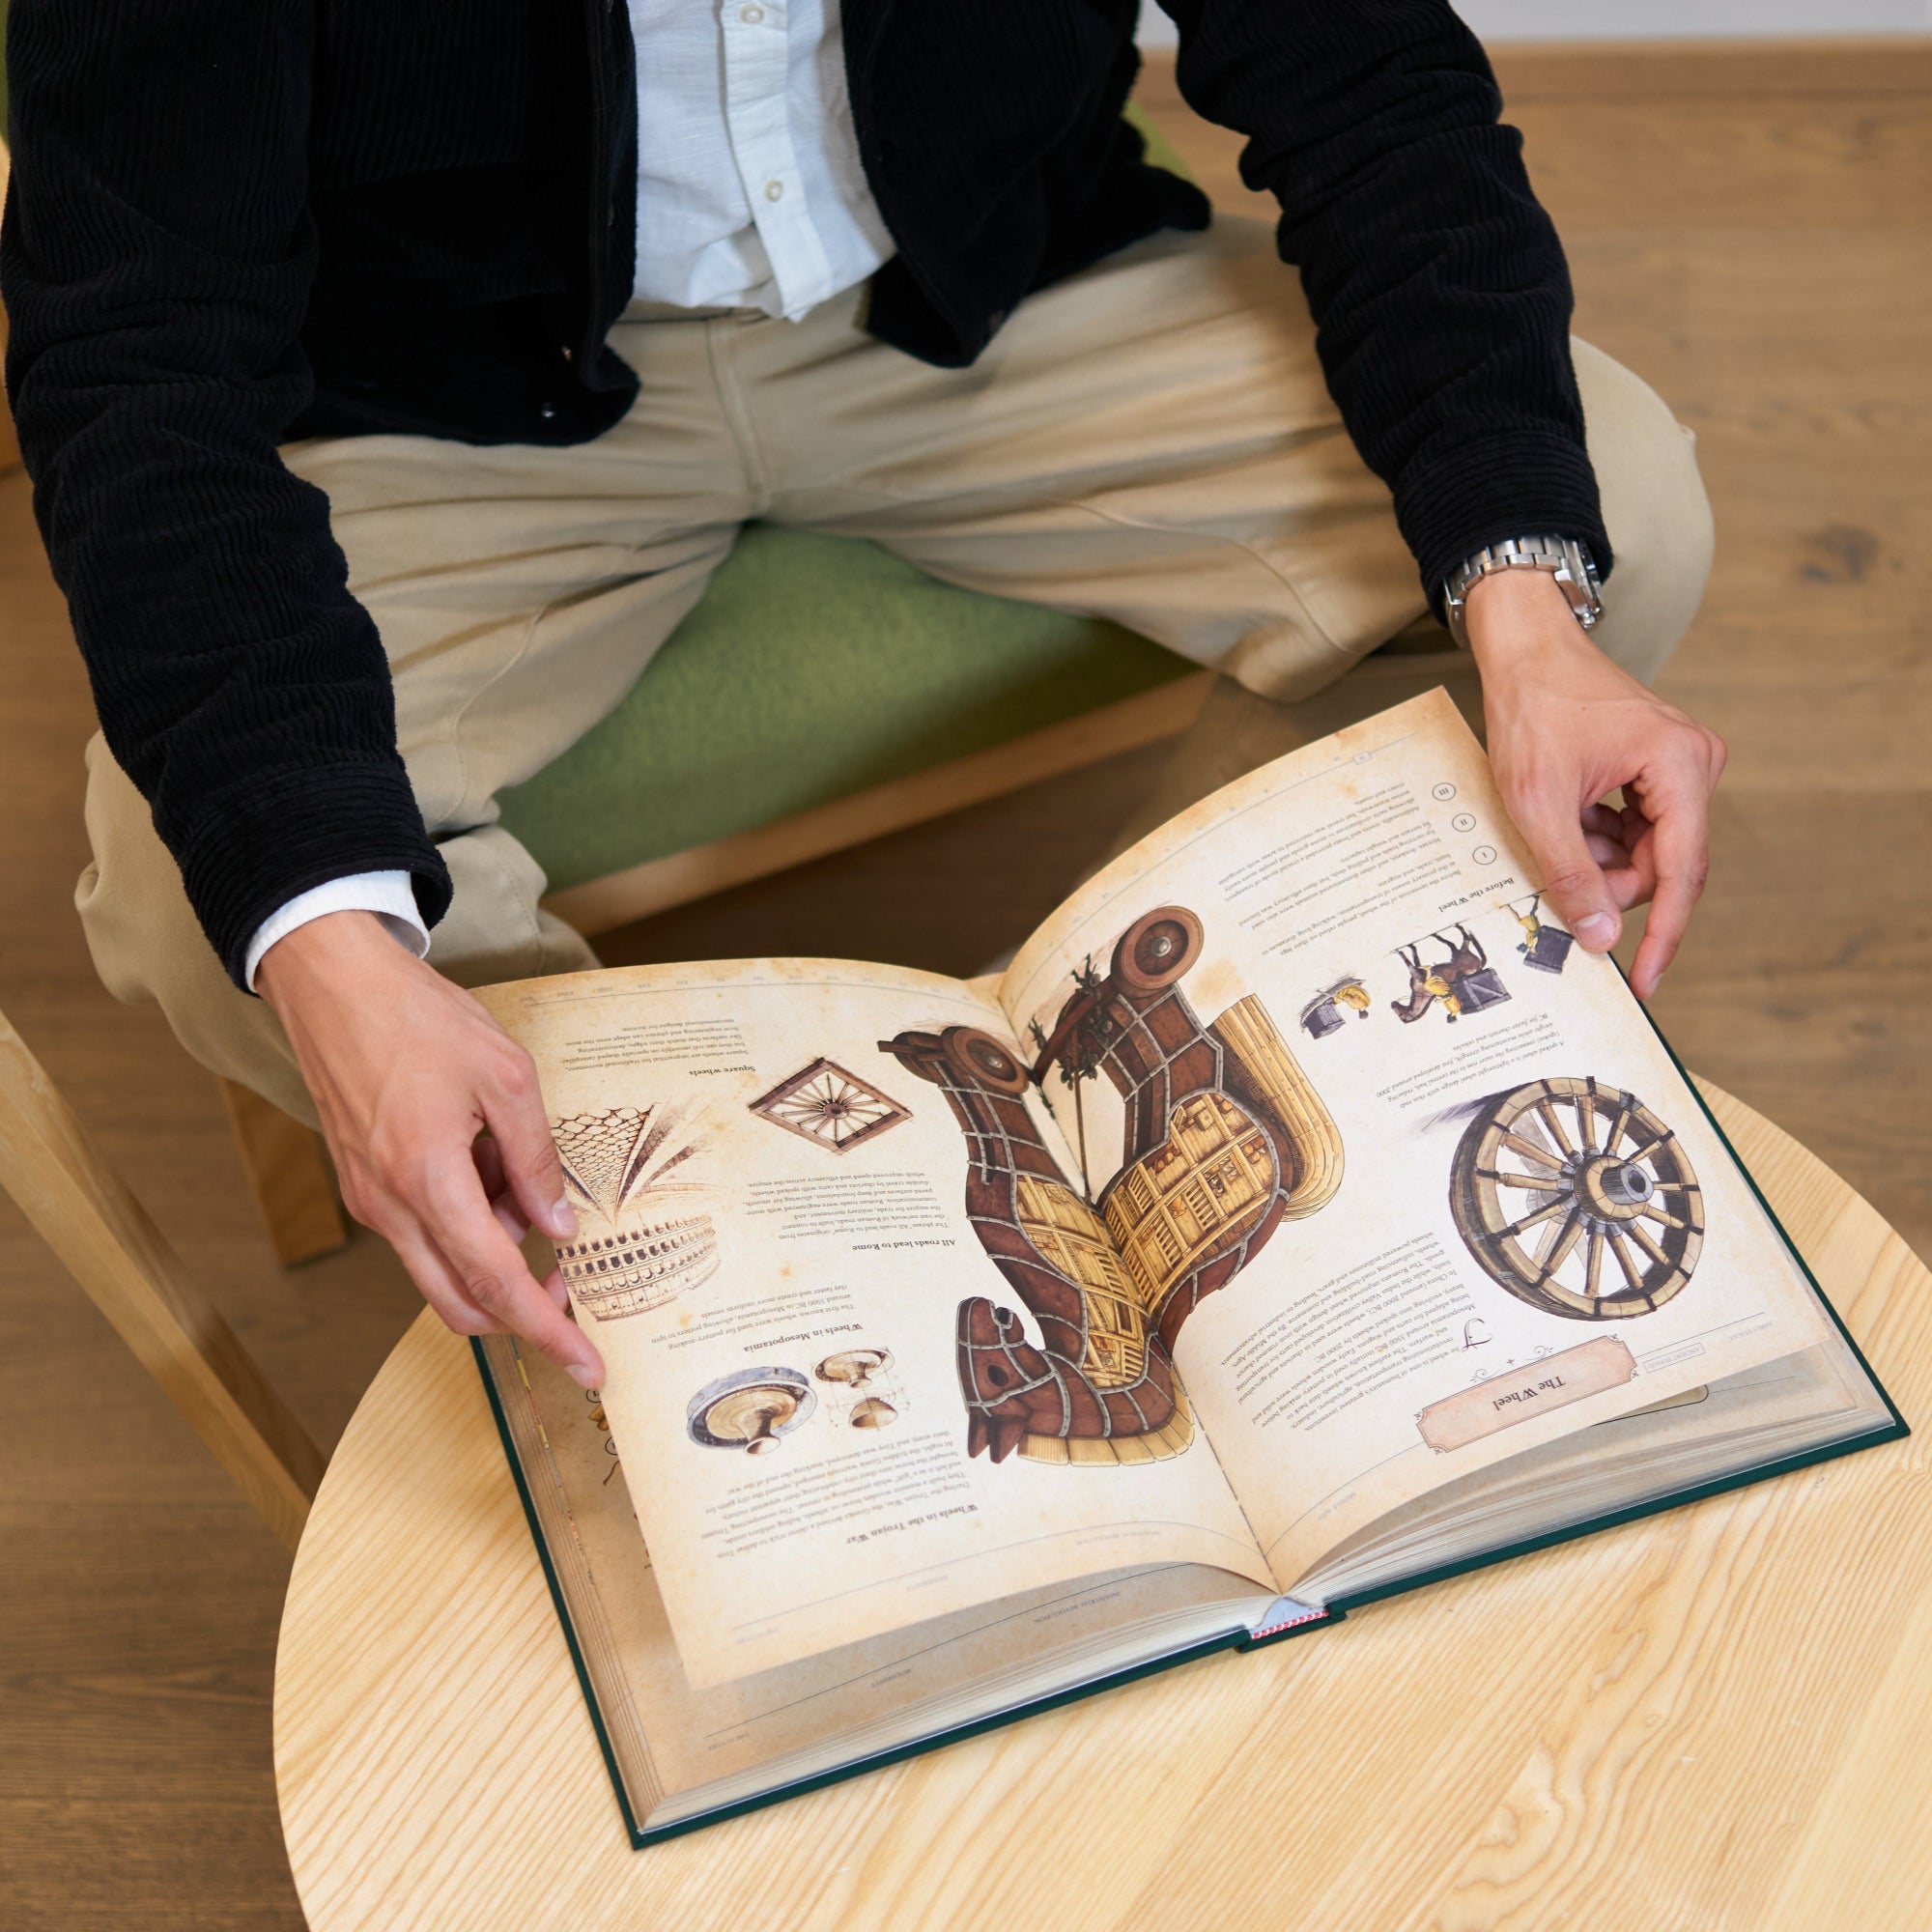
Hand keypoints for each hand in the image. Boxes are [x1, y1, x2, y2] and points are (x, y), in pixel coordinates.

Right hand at [256, 912, 603, 1385]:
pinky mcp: (364, 1187)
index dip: (546, 1331)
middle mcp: (390, 1206)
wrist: (332, 985)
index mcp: (428, 1180)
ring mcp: (371, 1201)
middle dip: (522, 1306)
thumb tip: (557, 1224)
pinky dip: (467, 1221)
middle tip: (569, 1273)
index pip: (497, 1283)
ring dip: (493, 1250)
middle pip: (462, 1302)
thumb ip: (536, 1158)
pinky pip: (424, 1233)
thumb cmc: (417, 1018)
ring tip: (518, 1174)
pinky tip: (486, 1162)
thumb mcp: (505, 1075)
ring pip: (442, 1269)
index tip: (586, 1364)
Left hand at [1466, 568, 1725, 998]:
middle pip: (1665, 864)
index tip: (1646, 982)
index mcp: (1681, 765)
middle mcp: (1695, 763)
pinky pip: (1638, 827)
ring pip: (1648, 850)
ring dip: (1599, 859)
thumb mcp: (1538, 802)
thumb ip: (1571, 873)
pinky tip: (1567, 821)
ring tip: (1556, 833)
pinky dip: (1599, 838)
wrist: (1525, 647)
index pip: (1682, 872)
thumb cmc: (1531, 710)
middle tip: (1560, 885)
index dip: (1662, 934)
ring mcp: (1680, 765)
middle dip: (1612, 885)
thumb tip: (1600, 937)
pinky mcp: (1658, 768)